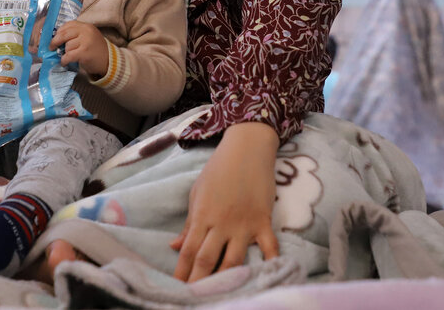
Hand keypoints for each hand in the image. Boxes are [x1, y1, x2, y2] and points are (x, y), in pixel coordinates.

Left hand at [49, 21, 108, 77]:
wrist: (109, 61)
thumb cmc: (96, 50)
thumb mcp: (88, 37)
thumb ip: (76, 34)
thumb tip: (57, 38)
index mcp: (86, 26)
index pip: (68, 25)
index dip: (59, 32)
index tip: (55, 38)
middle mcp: (86, 31)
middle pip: (64, 34)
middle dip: (55, 41)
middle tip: (51, 47)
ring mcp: (85, 41)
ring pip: (67, 46)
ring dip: (64, 53)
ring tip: (68, 56)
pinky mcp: (84, 52)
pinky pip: (68, 55)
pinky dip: (64, 60)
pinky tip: (65, 62)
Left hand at [171, 122, 279, 281]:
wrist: (247, 148)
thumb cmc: (218, 169)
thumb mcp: (198, 193)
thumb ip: (189, 223)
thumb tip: (174, 246)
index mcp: (202, 216)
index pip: (188, 251)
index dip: (182, 272)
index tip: (176, 288)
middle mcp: (221, 223)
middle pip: (207, 259)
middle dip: (199, 281)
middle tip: (193, 298)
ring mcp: (244, 224)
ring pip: (233, 259)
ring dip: (226, 278)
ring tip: (221, 295)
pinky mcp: (263, 220)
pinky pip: (268, 246)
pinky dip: (269, 262)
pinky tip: (266, 276)